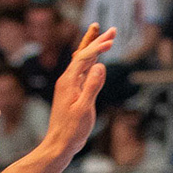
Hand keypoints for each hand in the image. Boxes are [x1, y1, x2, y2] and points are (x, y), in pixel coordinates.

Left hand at [45, 23, 115, 153]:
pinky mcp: (73, 92)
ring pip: (83, 62)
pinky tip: (96, 60)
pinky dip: (92, 62)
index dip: (98, 47)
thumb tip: (100, 66)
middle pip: (83, 54)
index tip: (112, 40)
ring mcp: (70, 85)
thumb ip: (92, 86)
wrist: (60, 143)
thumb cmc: (72, 129)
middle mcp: (68, 80)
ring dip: (94, 49)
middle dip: (95, 40)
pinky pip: (83, 72)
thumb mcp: (84, 108)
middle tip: (109, 28)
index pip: (84, 57)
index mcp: (69, 81)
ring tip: (103, 37)